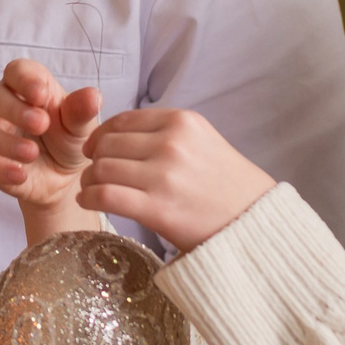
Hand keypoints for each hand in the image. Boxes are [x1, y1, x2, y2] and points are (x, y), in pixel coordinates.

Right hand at [0, 60, 110, 241]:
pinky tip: (20, 175)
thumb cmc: (69, 140)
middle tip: (41, 124)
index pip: (16, 71)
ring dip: (4, 141)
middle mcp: (4, 107)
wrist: (65, 178)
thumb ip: (82, 111)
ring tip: (31, 153)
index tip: (41, 94)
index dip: (24, 79)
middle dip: (13, 108)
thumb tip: (93, 96)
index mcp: (27, 87)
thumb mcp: (81, 126)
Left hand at [78, 107, 276, 251]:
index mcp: (182, 122)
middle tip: (94, 172)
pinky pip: (106, 195)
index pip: (122, 121)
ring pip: (102, 169)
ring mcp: (164, 176)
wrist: (256, 223)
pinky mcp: (158, 208)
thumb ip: (167, 133)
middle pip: (107, 144)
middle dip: (94, 159)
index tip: (95, 148)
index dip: (101, 134)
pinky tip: (89, 202)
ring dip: (89, 180)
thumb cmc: (228, 185)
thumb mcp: (203, 141)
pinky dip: (89, 197)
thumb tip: (119, 134)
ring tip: (91, 189)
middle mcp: (171, 144)